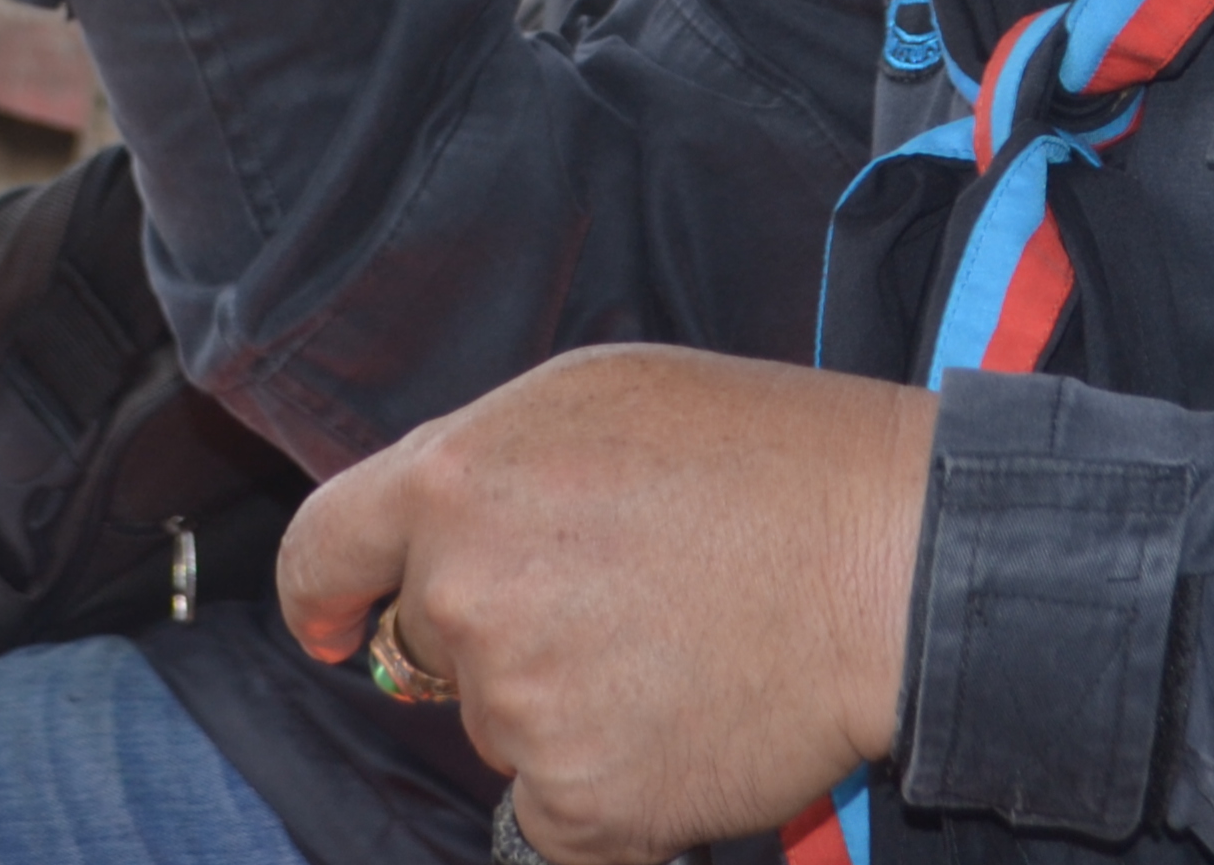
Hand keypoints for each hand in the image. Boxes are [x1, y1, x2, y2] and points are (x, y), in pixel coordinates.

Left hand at [279, 345, 932, 864]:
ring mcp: (515, 706)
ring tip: (677, 646)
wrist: (888, 562)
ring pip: (501, 726)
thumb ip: (489, 466)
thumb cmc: (768, 459)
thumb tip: (429, 542)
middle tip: (617, 600)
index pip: (324, 548)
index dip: (324, 593)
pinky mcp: (576, 802)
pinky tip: (683, 727)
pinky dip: (611, 792)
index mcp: (456, 479)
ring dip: (566, 706)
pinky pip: (555, 818)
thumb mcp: (602, 394)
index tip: (332, 621)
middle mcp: (464, 594)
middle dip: (498, 631)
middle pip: (428, 642)